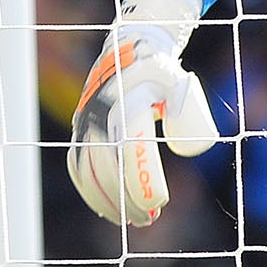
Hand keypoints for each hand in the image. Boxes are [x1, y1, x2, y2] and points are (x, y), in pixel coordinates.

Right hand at [68, 0, 215, 227]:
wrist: (129, 47)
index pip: (130, 155)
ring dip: (106, 201)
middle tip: (150, 219)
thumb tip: (188, 148)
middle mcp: (99, 115)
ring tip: (133, 219)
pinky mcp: (79, 129)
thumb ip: (188, 110)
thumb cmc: (160, 69)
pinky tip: (107, 209)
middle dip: (126, 200)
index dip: (142, 183)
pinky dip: (89, 190)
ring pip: (88, 171)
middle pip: (106, 169)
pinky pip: (77, 165)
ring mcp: (85, 122)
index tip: (160, 204)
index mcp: (125, 105)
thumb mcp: (179, 82)